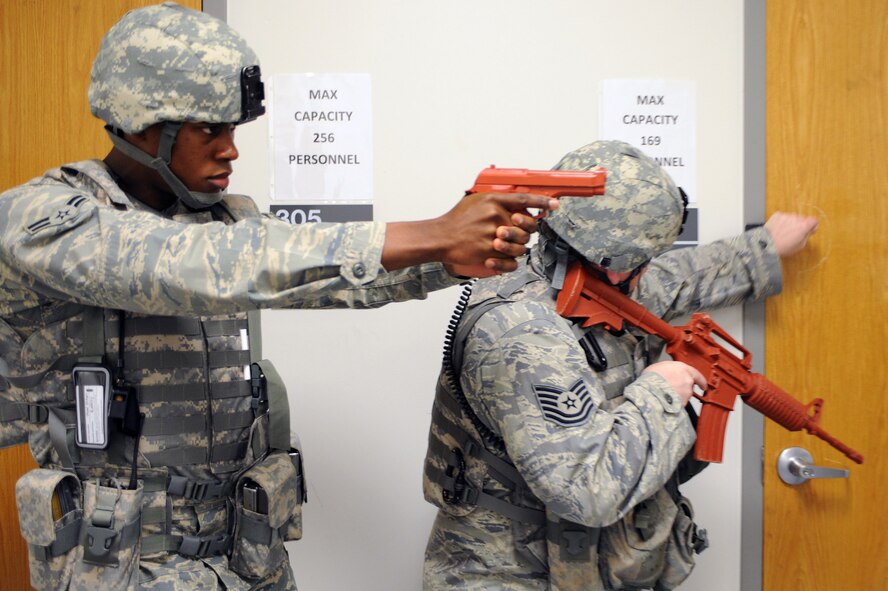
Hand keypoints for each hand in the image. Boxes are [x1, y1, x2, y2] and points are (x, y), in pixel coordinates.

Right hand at [442, 192, 558, 276]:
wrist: (440, 237)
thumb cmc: (457, 220)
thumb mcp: (476, 201)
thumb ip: (497, 201)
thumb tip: (516, 205)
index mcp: (493, 201)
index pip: (523, 200)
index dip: (542, 202)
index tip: (554, 205)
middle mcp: (495, 216)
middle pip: (527, 227)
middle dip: (526, 232)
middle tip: (519, 232)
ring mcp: (493, 235)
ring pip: (521, 246)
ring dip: (516, 248)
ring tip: (503, 246)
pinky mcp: (489, 252)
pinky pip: (510, 261)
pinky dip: (507, 262)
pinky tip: (499, 258)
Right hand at [642, 361, 706, 405]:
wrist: (648, 391)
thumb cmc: (650, 378)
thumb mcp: (659, 367)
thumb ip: (669, 370)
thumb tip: (668, 373)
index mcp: (682, 368)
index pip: (697, 374)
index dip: (700, 381)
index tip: (703, 385)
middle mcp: (688, 380)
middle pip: (690, 385)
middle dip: (684, 388)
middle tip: (674, 390)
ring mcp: (686, 392)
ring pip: (685, 395)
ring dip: (678, 396)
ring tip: (665, 396)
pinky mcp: (683, 403)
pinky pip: (681, 404)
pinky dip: (675, 404)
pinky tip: (665, 401)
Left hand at [764, 212, 817, 257]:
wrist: (766, 244)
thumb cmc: (784, 247)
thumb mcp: (800, 245)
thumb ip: (807, 235)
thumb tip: (810, 230)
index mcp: (804, 226)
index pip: (814, 220)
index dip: (813, 226)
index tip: (809, 230)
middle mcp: (796, 218)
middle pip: (803, 219)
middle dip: (801, 225)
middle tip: (794, 234)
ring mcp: (786, 215)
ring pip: (793, 217)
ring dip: (791, 223)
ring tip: (784, 233)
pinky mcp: (777, 214)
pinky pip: (783, 217)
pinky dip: (782, 221)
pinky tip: (778, 229)